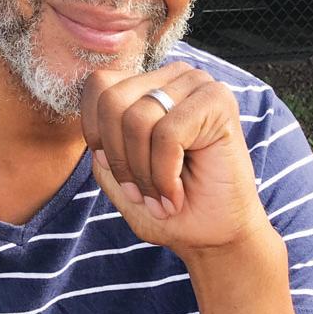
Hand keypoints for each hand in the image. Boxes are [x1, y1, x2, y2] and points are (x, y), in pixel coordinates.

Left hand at [80, 61, 269, 255]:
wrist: (215, 237)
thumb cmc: (165, 205)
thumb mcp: (116, 174)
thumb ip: (100, 141)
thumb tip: (97, 124)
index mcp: (147, 84)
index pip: (98, 84)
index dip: (95, 133)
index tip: (116, 170)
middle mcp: (171, 76)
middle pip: (111, 101)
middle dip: (118, 158)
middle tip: (138, 193)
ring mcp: (197, 83)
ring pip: (137, 119)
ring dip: (143, 173)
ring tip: (160, 198)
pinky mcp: (217, 101)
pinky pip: (167, 135)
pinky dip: (164, 176)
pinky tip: (176, 195)